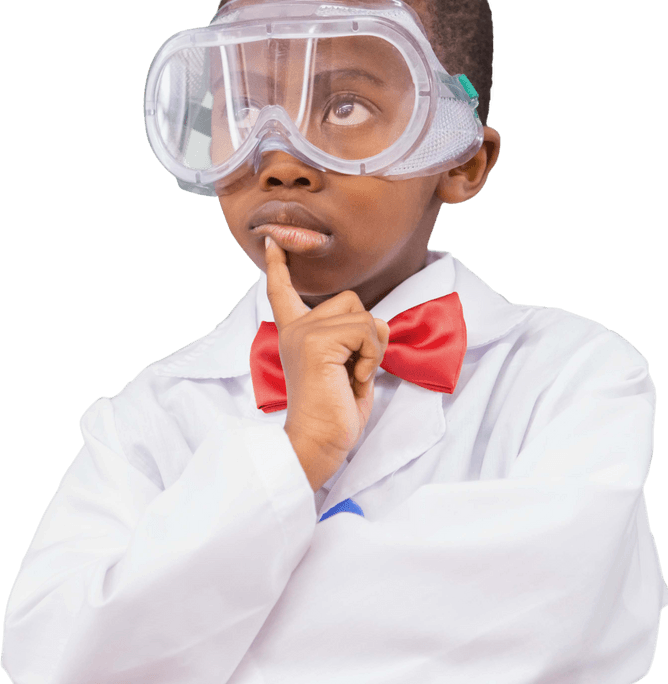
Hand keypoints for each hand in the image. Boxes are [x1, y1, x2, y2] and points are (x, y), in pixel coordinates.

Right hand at [265, 237, 389, 491]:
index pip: (283, 291)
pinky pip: (366, 331)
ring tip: (354, 375)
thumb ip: (352, 340)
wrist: (318, 442)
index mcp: (296, 334)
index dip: (279, 265)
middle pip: (352, 299)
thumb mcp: (346, 368)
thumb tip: (377, 324)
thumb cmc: (335, 414)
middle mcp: (295, 328)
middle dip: (369, 333)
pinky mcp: (316, 341)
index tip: (273, 240)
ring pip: (364, 315)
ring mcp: (303, 332)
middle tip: (355, 370)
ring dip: (373, 348)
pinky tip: (355, 378)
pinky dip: (372, 356)